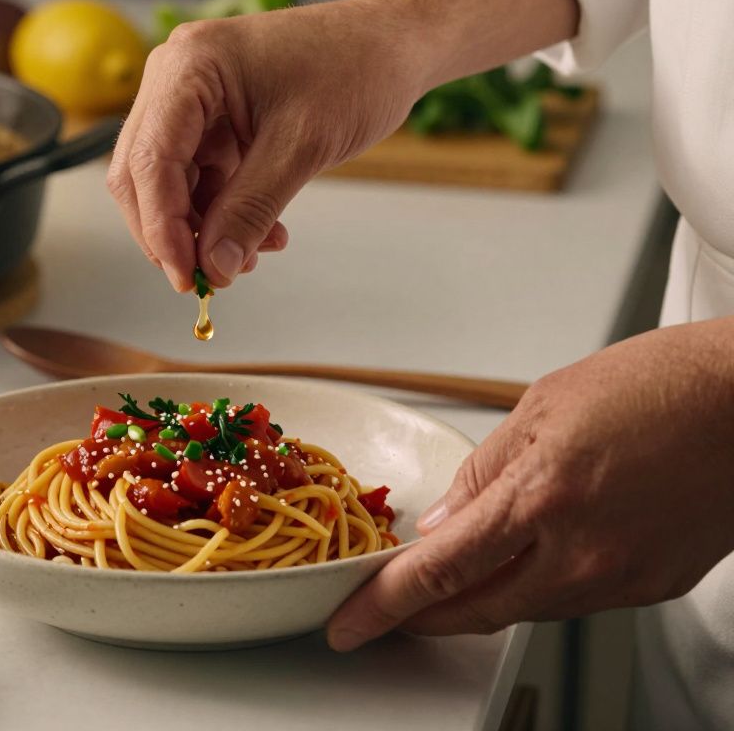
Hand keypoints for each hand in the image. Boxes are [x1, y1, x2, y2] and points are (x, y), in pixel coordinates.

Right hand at [106, 0, 429, 291]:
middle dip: (173, 233)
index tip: (186, 275)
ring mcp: (192, 101)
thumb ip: (251, 208)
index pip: (151, 160)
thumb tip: (215, 265)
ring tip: (246, 256)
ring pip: (169, 184)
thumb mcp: (302, 145)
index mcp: (189, 67)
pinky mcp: (213, 122)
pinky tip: (260, 233)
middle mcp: (177, 79)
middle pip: (144, 174)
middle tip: (206, 278)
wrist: (392, 45)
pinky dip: (222, 214)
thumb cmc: (357, 65)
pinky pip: (200, 180)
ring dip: (202, 229)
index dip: (161, 226)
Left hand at [327, 317, 733, 649]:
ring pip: (524, 608)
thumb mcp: (543, 407)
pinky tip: (525, 561)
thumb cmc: (660, 385)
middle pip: (475, 609)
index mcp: (543, 498)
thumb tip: (444, 524)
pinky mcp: (654, 586)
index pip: (439, 571)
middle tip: (384, 610)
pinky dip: (536, 586)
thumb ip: (484, 473)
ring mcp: (622, 578)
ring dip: (477, 600)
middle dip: (420, 617)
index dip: (384, 605)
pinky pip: (574, 600)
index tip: (348, 622)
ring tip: (447, 580)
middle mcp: (582, 553)